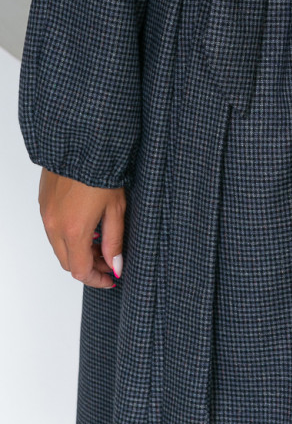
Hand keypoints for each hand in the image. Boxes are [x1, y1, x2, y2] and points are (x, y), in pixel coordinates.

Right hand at [38, 168, 124, 287]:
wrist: (82, 144)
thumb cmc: (103, 172)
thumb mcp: (116, 209)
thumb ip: (114, 241)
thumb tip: (115, 266)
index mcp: (73, 230)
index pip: (80, 270)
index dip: (97, 279)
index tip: (111, 279)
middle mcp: (54, 225)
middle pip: (68, 262)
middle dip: (89, 266)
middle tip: (110, 261)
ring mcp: (46, 214)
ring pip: (59, 247)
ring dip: (79, 251)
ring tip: (101, 242)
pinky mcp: (43, 203)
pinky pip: (53, 230)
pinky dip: (69, 236)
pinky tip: (88, 226)